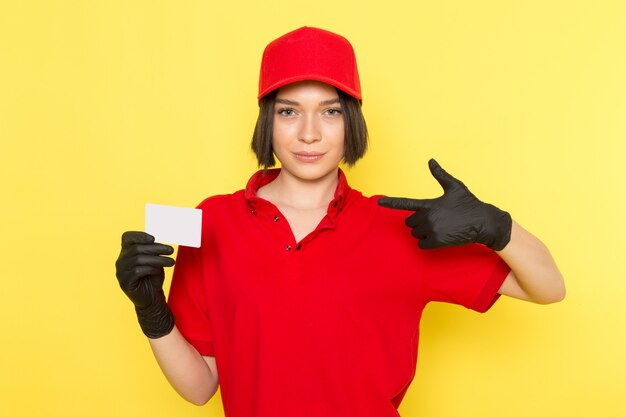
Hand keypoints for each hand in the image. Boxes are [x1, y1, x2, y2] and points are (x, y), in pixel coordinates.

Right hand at [115, 231, 175, 337]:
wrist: (151, 298)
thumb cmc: (153, 277)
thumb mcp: (155, 261)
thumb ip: (154, 251)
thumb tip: (160, 242)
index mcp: (126, 252)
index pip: (127, 238)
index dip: (139, 235)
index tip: (154, 238)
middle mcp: (121, 261)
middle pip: (136, 248)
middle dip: (156, 248)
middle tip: (170, 250)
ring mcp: (120, 272)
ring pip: (138, 259)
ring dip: (157, 259)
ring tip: (171, 262)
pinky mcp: (124, 282)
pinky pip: (137, 271)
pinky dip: (151, 269)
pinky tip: (158, 271)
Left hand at [378, 159, 511, 250]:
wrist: (483, 222)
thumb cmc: (469, 203)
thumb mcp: (455, 187)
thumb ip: (440, 175)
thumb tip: (431, 161)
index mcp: (429, 204)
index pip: (405, 203)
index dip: (391, 203)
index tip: (379, 203)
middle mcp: (428, 217)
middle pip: (409, 222)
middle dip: (419, 222)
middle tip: (436, 219)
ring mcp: (431, 230)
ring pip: (415, 233)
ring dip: (423, 232)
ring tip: (440, 227)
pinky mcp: (436, 242)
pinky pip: (421, 244)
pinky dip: (427, 243)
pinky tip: (440, 237)